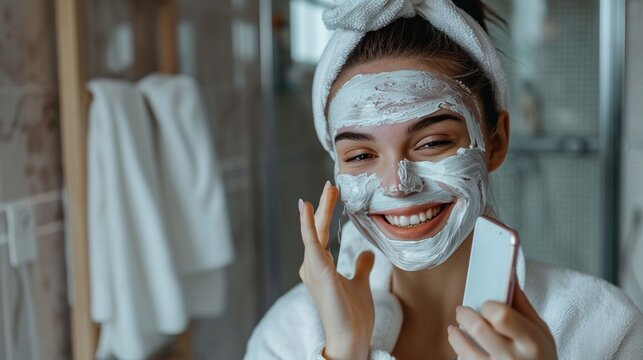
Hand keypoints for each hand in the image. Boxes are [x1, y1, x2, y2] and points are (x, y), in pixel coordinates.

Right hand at [299, 181, 374, 359]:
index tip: (333, 193)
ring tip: (328, 189)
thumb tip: (368, 253)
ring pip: (314, 232)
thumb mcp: (360, 284)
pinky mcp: (318, 272)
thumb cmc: (353, 315)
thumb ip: (361, 267)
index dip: (326, 213)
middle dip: (324, 206)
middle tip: (331, 184)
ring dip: (320, 210)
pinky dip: (308, 225)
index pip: (322, 234)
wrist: (351, 337)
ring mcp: (312, 269)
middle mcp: (312, 266)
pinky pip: (312, 244)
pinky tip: (308, 208)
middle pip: (317, 229)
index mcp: (320, 268)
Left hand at [448, 281, 556, 358]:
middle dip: (465, 315)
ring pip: (466, 348)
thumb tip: (508, 276)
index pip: (501, 315)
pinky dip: (459, 351)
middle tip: (462, 311)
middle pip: (479, 328)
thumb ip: (523, 306)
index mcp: (531, 341)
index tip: (486, 305)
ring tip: (455, 328)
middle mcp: (514, 358)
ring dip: (455, 335)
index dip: (489, 306)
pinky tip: (460, 343)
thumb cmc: (541, 357)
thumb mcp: (542, 333)